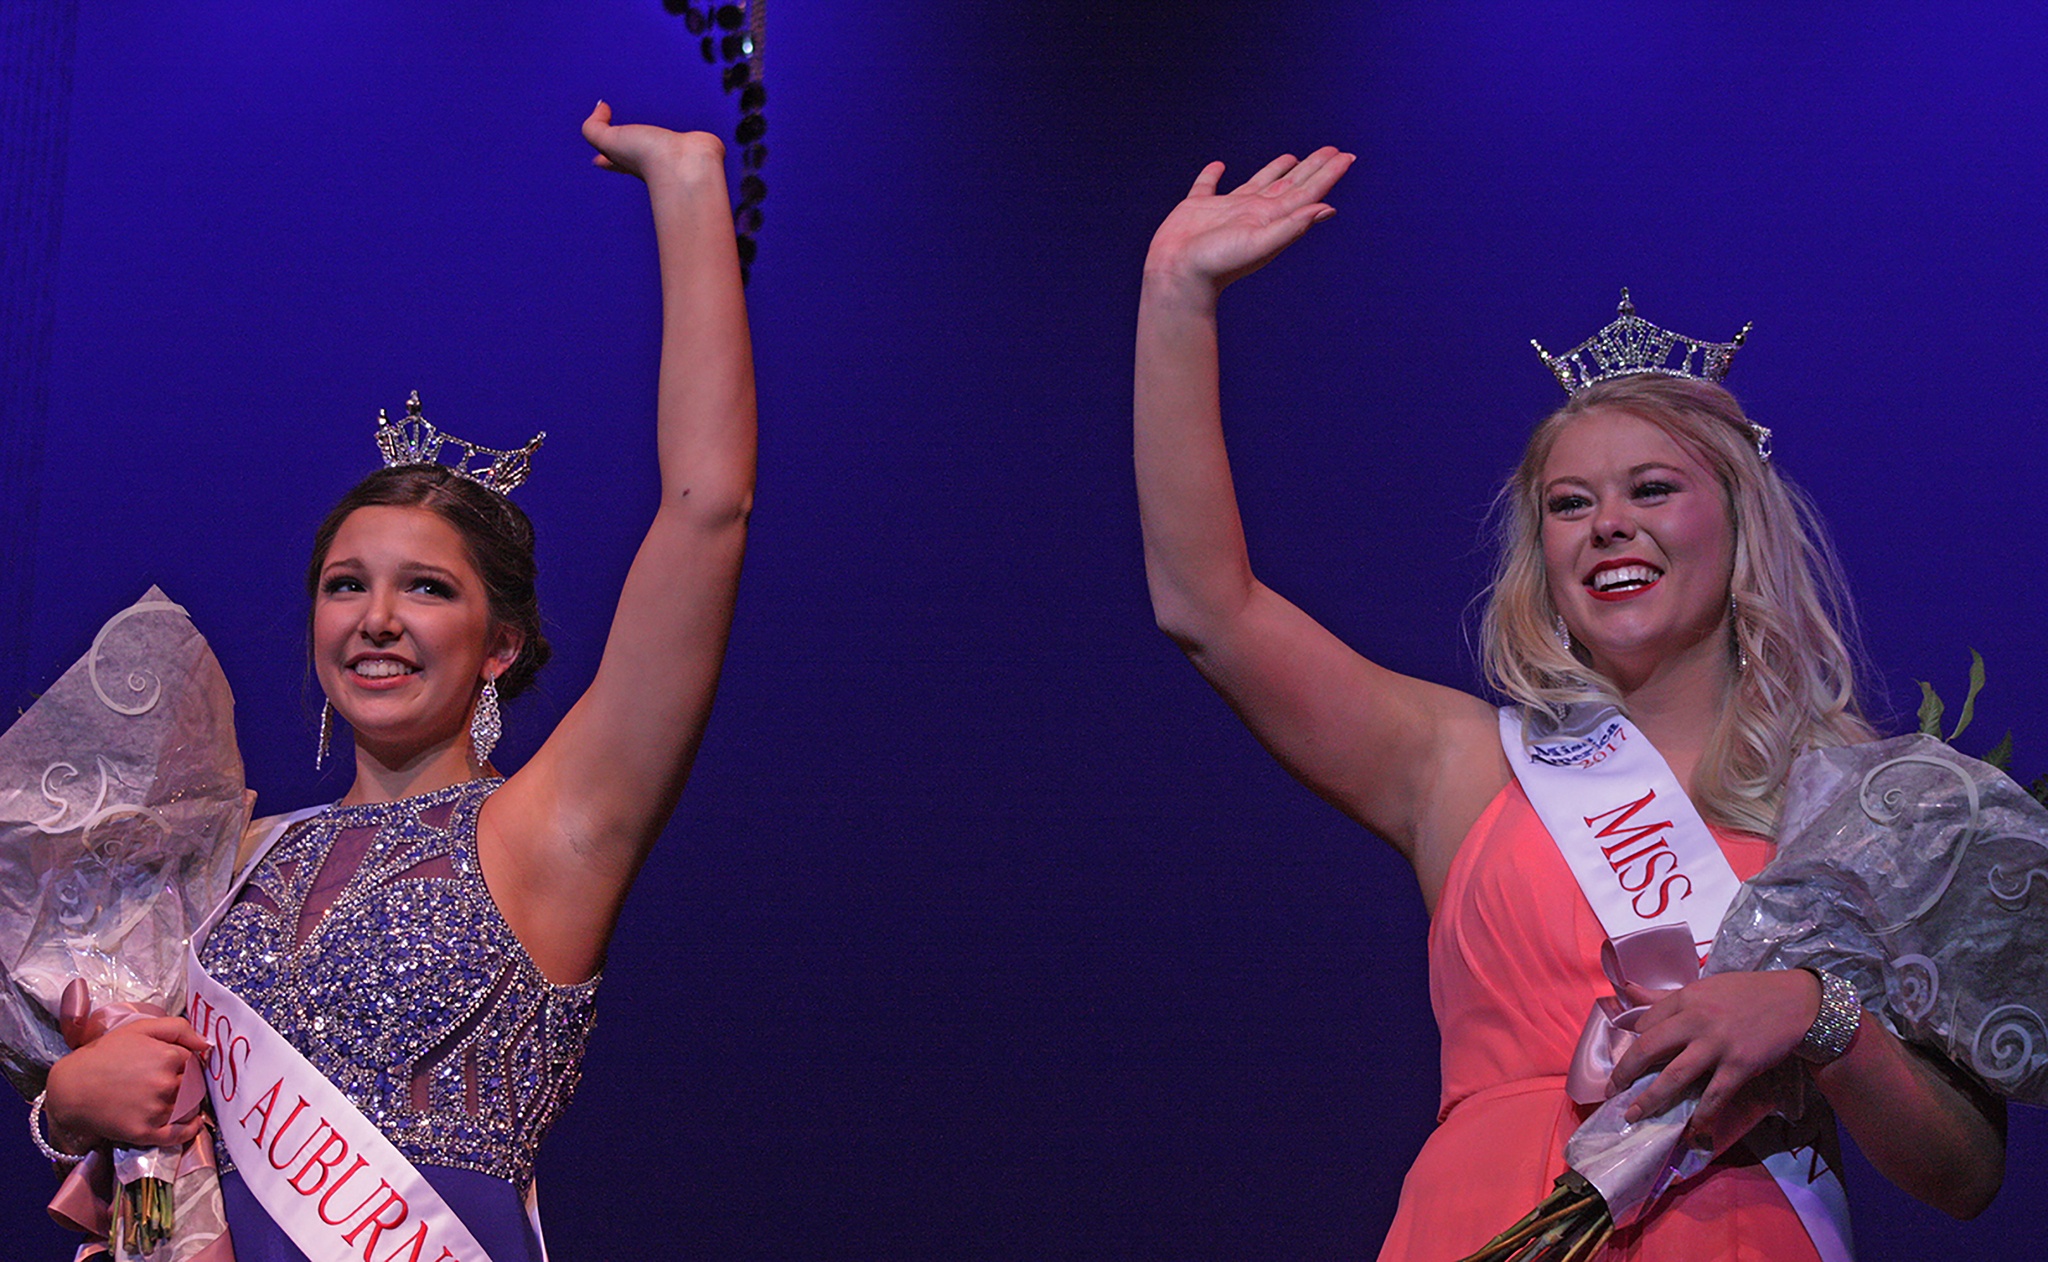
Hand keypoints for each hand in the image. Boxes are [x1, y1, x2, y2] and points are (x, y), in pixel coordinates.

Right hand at [44, 1017, 210, 1150]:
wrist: (71, 1086)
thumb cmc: (104, 1054)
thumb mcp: (140, 1028)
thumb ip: (178, 1028)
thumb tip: (206, 1044)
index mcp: (168, 1057)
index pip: (194, 1061)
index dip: (186, 1062)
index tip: (175, 1065)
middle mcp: (166, 1085)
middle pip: (194, 1084)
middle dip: (188, 1082)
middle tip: (171, 1082)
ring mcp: (156, 1110)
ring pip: (189, 1107)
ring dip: (189, 1104)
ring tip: (177, 1099)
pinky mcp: (145, 1132)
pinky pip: (179, 1135)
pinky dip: (190, 1130)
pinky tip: (192, 1123)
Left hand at [581, 101, 724, 183]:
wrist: (686, 164)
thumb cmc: (648, 158)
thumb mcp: (608, 141)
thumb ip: (594, 127)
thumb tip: (601, 108)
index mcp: (629, 161)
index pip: (612, 160)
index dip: (604, 158)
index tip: (598, 160)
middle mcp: (652, 161)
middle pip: (637, 156)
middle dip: (631, 152)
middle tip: (628, 146)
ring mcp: (675, 155)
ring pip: (666, 147)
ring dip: (664, 142)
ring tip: (662, 135)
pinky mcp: (696, 149)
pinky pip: (691, 140)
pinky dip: (691, 137)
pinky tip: (693, 133)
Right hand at [1143, 147, 1355, 294]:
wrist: (1177, 276)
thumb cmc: (1218, 264)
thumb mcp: (1260, 244)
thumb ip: (1292, 225)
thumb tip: (1327, 208)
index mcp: (1270, 218)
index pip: (1307, 192)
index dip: (1328, 175)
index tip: (1347, 157)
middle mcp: (1253, 212)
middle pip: (1290, 184)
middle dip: (1312, 167)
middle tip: (1332, 150)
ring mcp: (1226, 210)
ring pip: (1257, 182)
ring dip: (1276, 169)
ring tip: (1292, 157)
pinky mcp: (1197, 208)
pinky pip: (1207, 186)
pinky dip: (1212, 175)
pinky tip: (1218, 166)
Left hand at [1607, 969, 1820, 1138]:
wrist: (1796, 1002)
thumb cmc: (1747, 993)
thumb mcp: (1704, 986)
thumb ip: (1665, 996)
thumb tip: (1626, 990)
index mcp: (1686, 998)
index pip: (1645, 1022)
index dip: (1632, 1044)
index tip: (1626, 1061)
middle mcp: (1697, 1020)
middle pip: (1649, 1048)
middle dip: (1626, 1072)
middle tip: (1613, 1091)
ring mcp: (1718, 1044)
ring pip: (1674, 1076)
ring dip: (1650, 1099)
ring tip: (1634, 1115)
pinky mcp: (1740, 1065)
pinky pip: (1714, 1096)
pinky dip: (1701, 1116)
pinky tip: (1690, 1130)